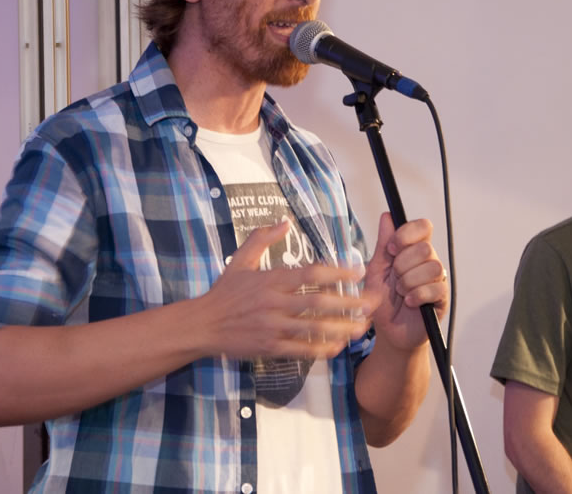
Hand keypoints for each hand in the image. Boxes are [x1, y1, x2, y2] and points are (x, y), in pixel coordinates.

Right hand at [198, 222, 374, 359]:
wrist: (200, 325)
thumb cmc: (223, 292)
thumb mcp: (240, 260)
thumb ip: (262, 239)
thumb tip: (284, 222)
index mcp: (272, 280)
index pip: (311, 274)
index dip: (337, 273)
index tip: (358, 272)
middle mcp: (274, 303)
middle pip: (319, 302)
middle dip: (349, 303)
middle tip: (371, 304)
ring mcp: (272, 327)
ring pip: (314, 328)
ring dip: (341, 329)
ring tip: (361, 328)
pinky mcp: (269, 347)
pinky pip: (300, 350)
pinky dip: (320, 349)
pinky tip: (337, 347)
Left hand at [362, 213, 448, 350]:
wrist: (389, 331)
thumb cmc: (383, 301)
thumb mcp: (376, 270)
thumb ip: (383, 244)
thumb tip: (387, 216)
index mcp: (412, 250)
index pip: (423, 227)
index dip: (407, 234)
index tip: (391, 249)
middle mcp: (427, 261)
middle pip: (426, 248)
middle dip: (403, 264)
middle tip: (395, 278)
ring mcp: (437, 279)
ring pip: (433, 267)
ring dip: (409, 281)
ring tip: (401, 293)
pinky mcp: (442, 298)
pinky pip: (436, 288)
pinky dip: (417, 295)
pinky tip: (409, 302)